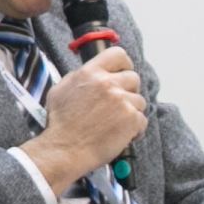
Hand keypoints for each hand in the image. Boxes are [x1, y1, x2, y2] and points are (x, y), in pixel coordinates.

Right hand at [28, 48, 148, 190]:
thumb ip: (78, 77)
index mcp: (91, 73)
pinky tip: (122, 135)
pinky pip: (143, 120)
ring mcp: (122, 101)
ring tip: (117, 124)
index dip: (124, 64)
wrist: (64, 149)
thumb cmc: (60, 124)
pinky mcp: (132, 119)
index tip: (123, 73)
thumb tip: (90, 73)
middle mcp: (108, 83)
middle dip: (128, 91)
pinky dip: (135, 129)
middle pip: (134, 78)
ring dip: (131, 112)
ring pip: (140, 101)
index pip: (118, 54)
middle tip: (118, 105)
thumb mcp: (60, 90)